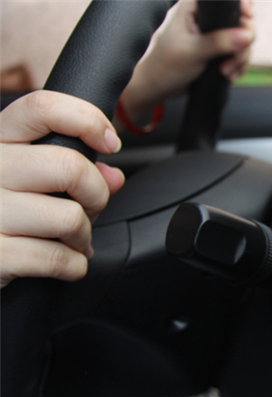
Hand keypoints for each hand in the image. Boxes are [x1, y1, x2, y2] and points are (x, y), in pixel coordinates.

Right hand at [0, 91, 124, 287]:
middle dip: (96, 194)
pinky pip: (57, 258)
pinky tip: (63, 262)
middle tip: (89, 208)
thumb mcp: (27, 181)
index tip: (109, 143)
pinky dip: (74, 265)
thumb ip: (73, 172)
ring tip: (70, 240)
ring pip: (70, 216)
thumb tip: (112, 176)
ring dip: (83, 236)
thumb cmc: (1, 214)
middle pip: (69, 167)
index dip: (88, 121)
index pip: (42, 109)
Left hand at [119, 0, 254, 121]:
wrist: (158, 87)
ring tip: (226, 71)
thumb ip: (219, 42)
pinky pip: (239, 52)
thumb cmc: (165, 66)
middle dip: (243, 42)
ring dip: (240, 57)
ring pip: (243, 38)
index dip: (242, 5)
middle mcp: (205, 16)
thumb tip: (246, 36)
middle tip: (234, 58)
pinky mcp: (218, 48)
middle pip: (241, 19)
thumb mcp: (192, 53)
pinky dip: (238, 64)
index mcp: (193, 7)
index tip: (248, 17)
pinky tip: (228, 74)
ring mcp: (213, 33)